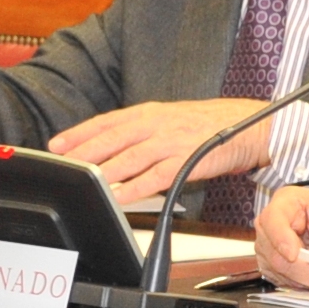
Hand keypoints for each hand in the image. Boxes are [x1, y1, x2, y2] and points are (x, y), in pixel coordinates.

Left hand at [48, 99, 271, 205]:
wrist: (251, 126)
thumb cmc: (211, 125)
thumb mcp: (172, 119)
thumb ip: (143, 133)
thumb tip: (112, 150)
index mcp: (151, 112)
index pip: (107, 121)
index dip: (80, 133)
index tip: (57, 145)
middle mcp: (158, 123)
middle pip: (113, 138)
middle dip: (84, 153)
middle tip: (62, 166)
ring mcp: (173, 141)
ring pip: (131, 157)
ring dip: (105, 171)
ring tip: (85, 183)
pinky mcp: (188, 160)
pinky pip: (156, 176)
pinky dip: (136, 187)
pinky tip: (120, 196)